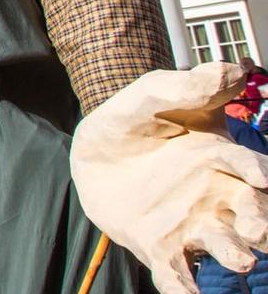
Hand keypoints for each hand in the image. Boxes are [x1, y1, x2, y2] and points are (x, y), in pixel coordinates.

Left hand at [71, 63, 267, 293]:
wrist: (91, 150)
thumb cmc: (133, 120)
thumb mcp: (154, 94)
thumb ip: (189, 85)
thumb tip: (234, 69)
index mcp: (223, 159)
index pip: (252, 169)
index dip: (257, 172)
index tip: (260, 176)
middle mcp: (217, 197)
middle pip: (252, 215)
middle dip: (261, 224)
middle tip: (257, 230)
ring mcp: (190, 224)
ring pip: (223, 245)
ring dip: (233, 254)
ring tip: (240, 259)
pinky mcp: (160, 246)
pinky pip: (178, 274)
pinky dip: (185, 289)